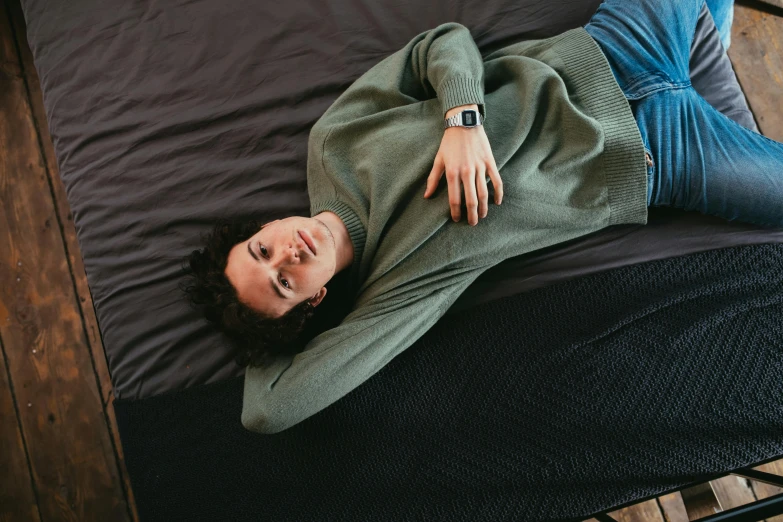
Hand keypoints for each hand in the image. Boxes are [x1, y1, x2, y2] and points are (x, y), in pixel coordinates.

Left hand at [423, 105, 502, 225]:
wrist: (463, 123)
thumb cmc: (449, 143)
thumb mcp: (438, 160)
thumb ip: (433, 179)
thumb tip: (426, 195)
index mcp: (452, 173)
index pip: (454, 199)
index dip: (456, 212)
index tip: (457, 219)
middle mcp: (466, 172)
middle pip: (471, 200)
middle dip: (472, 215)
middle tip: (473, 223)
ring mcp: (479, 167)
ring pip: (484, 193)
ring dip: (484, 207)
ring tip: (483, 216)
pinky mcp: (489, 162)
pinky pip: (496, 180)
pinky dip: (498, 192)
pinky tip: (497, 202)